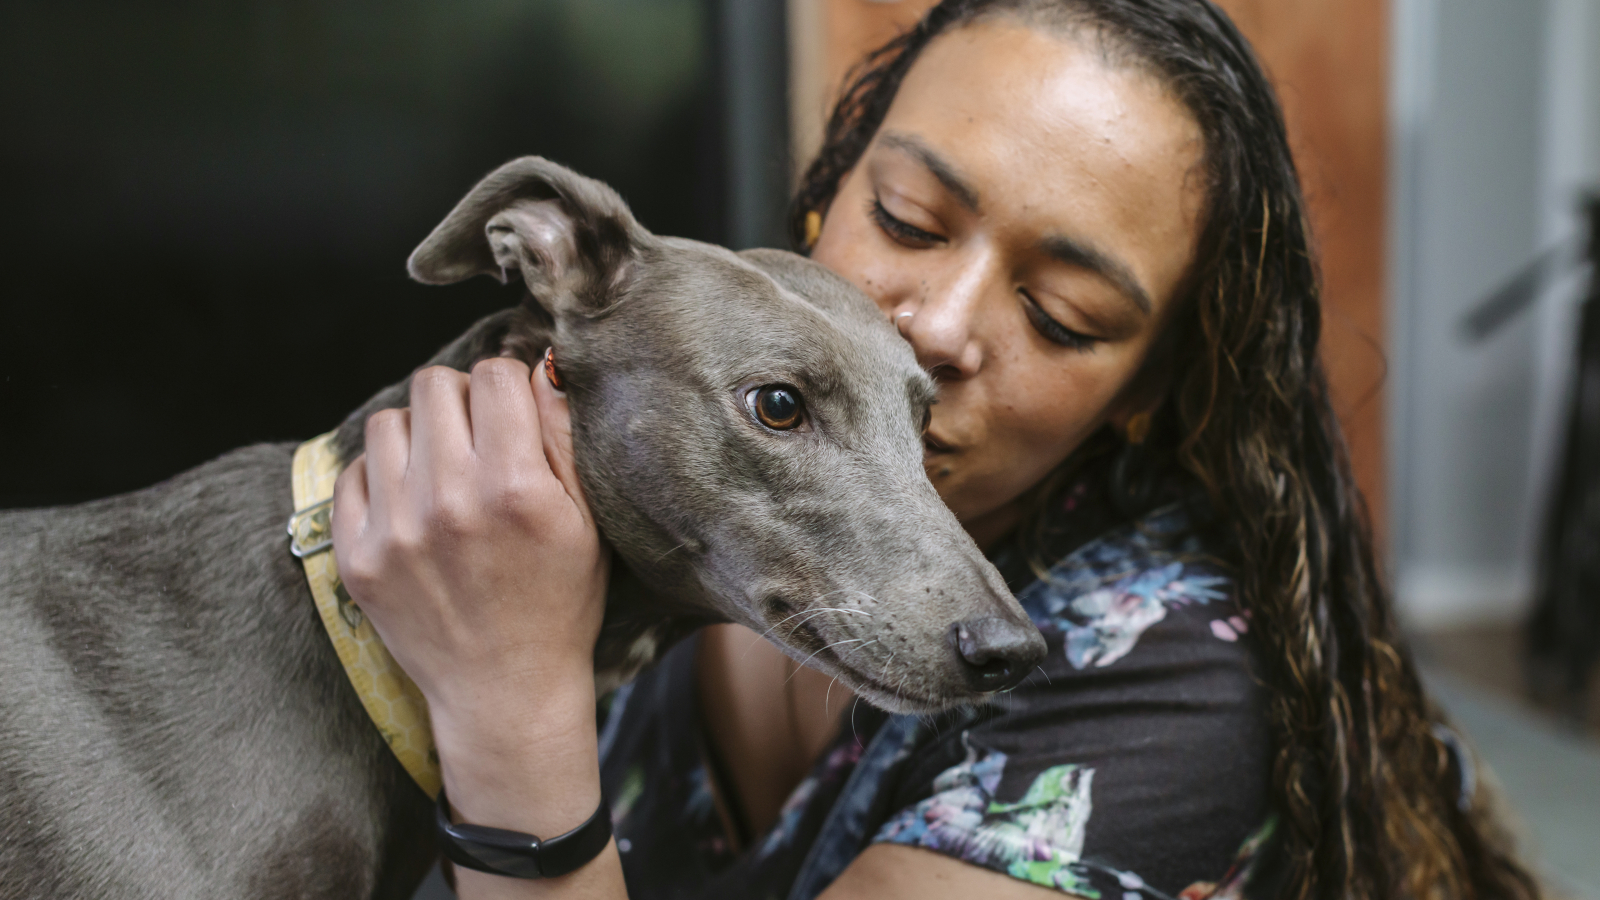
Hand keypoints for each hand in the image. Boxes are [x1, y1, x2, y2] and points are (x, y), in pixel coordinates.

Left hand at [330, 358, 609, 845]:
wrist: (506, 692)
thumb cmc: (559, 602)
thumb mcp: (587, 521)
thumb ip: (563, 436)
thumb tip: (540, 364)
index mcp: (514, 488)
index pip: (494, 374)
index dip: (509, 387)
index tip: (514, 415)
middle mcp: (448, 501)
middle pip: (435, 385)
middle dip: (462, 402)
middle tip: (479, 441)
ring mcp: (394, 530)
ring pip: (389, 421)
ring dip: (418, 435)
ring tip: (443, 472)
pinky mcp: (355, 556)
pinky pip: (353, 471)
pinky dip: (382, 476)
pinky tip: (413, 505)